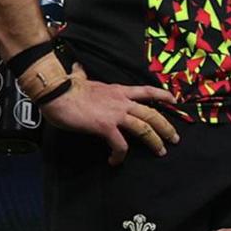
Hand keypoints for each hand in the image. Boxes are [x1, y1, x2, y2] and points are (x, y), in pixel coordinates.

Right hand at [41, 69, 179, 163]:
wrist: (55, 93)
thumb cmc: (65, 88)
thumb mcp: (80, 79)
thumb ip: (83, 76)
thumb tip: (77, 69)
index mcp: (118, 90)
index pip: (146, 91)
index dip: (162, 96)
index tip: (174, 101)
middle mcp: (122, 101)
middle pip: (152, 114)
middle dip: (166, 127)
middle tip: (174, 139)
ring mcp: (115, 114)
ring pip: (144, 129)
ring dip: (155, 141)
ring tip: (161, 151)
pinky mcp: (105, 127)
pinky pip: (120, 145)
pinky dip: (120, 155)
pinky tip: (115, 161)